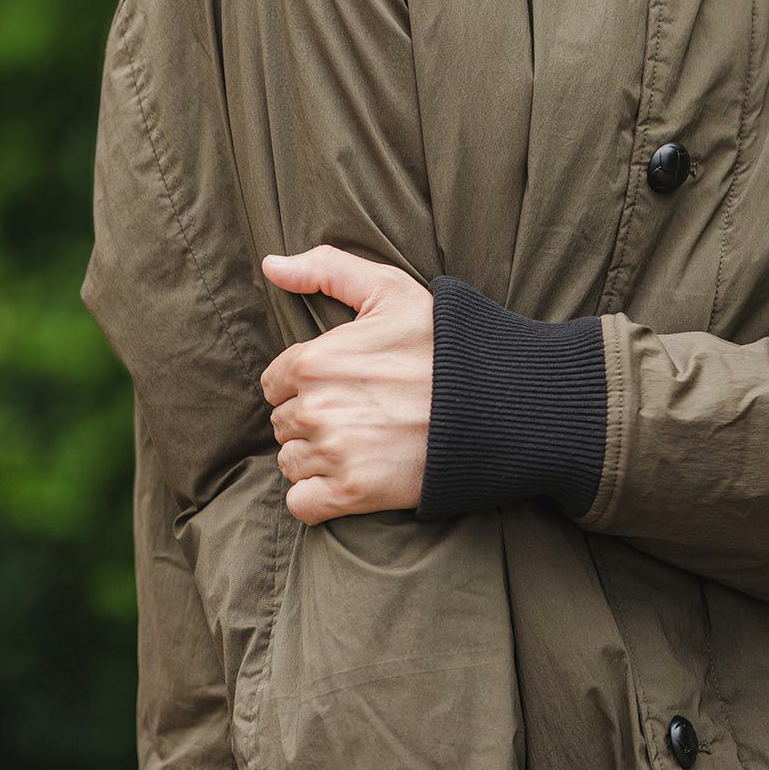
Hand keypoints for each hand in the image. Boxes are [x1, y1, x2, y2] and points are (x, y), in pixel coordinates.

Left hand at [259, 244, 434, 525]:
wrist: (496, 403)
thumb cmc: (443, 343)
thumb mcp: (390, 290)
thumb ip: (326, 269)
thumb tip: (271, 265)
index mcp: (314, 361)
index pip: (275, 383)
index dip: (306, 384)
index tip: (342, 384)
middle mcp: (316, 408)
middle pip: (283, 423)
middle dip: (313, 419)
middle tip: (360, 413)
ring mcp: (333, 453)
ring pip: (291, 462)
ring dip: (316, 458)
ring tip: (362, 443)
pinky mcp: (353, 493)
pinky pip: (302, 504)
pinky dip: (317, 497)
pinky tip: (349, 478)